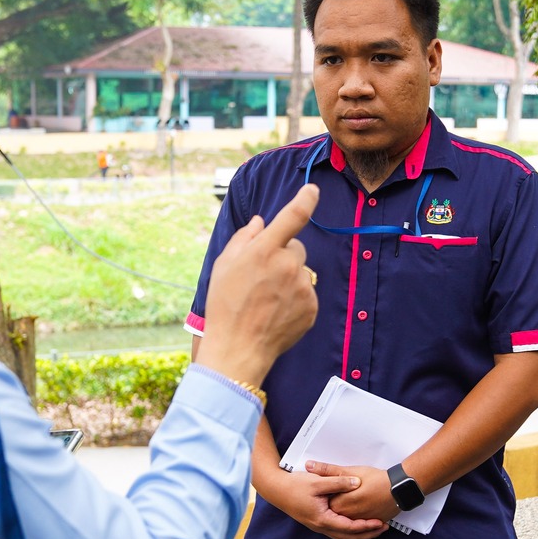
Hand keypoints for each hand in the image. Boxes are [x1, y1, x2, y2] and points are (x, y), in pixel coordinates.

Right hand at [197, 183, 320, 388]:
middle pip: (295, 247)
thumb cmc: (225, 305)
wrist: (238, 348)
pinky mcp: (312, 307)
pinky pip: (307, 293)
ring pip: (301, 271)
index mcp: (264, 250)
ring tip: (267, 299)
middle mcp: (287, 265)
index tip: (313, 190)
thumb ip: (245, 238)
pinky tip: (276, 311)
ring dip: (289, 278)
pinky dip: (295, 299)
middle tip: (261, 276)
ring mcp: (302, 287)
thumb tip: (262, 221)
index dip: (306, 199)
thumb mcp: (224, 265)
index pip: (292, 217)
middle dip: (282, 255)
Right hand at [265, 465, 390, 538]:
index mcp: (323, 518)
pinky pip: (336, 532)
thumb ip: (338, 482)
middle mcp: (321, 526)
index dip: (367, 526)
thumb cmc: (295, 485)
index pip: (350, 528)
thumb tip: (357, 482)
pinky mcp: (316, 522)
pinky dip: (350, 531)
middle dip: (367, 534)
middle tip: (383, 528)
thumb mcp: (318, 481)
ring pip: (343, 537)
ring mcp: (318, 526)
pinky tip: (356, 524)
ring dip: (359, 534)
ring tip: (374, 528)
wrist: (276, 490)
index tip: (380, 523)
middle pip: (349, 537)